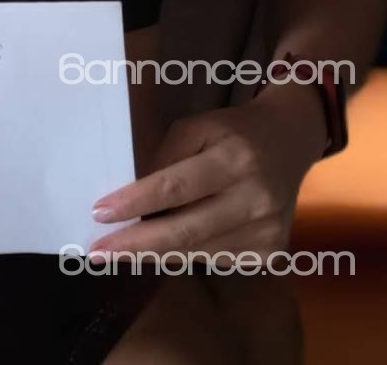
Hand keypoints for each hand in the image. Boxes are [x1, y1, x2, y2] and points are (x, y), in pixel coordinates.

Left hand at [88, 84, 327, 269]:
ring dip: (153, 252)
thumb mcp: (197, 126)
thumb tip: (131, 196)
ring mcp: (266, 232)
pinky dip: (183, 254)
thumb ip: (166, 158)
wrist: (290, 141)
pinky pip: (213, 258)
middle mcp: (255, 200)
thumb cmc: (233, 131)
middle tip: (95, 251)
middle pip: (184, 230)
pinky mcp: (269, 253)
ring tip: (120, 248)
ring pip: (195, 251)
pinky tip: (162, 247)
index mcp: (235, 160)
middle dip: (135, 243)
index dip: (135, 202)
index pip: (175, 187)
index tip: (99, 212)